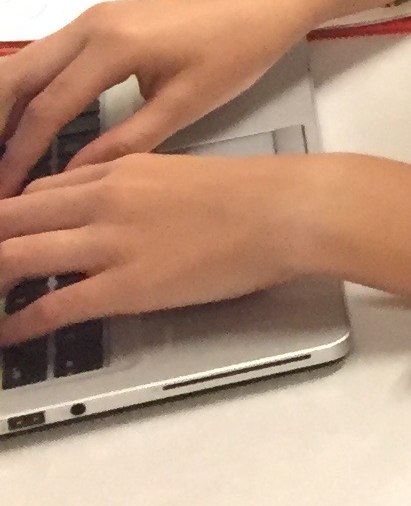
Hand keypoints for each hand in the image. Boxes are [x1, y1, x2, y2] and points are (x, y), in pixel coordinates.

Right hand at [0, 0, 317, 198]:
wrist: (268, 0)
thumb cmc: (239, 48)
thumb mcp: (187, 103)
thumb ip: (126, 140)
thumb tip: (71, 175)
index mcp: (112, 45)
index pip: (46, 108)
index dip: (19, 155)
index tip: (4, 192)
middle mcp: (90, 25)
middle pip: (13, 78)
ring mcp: (92, 18)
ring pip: (23, 65)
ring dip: (3, 108)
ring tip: (1, 155)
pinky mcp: (100, 21)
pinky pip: (45, 57)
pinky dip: (24, 91)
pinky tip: (22, 126)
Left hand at [0, 148, 325, 340]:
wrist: (287, 210)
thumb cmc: (249, 194)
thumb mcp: (177, 173)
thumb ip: (130, 190)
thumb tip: (101, 214)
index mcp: (118, 171)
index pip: (35, 190)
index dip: (3, 216)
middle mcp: (103, 201)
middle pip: (10, 218)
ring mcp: (111, 242)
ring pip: (15, 256)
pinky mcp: (125, 285)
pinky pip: (52, 306)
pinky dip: (19, 323)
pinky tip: (7, 334)